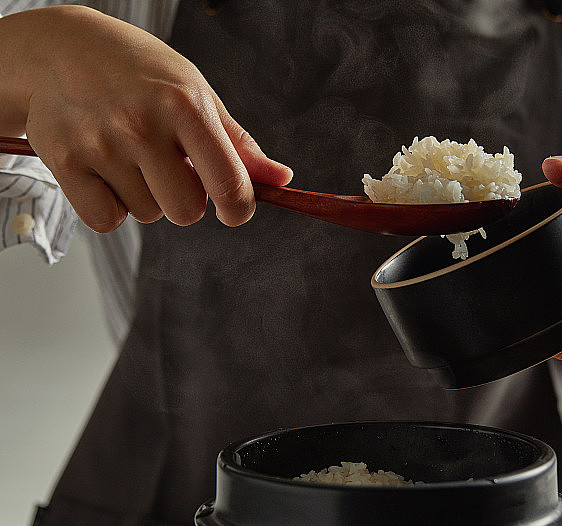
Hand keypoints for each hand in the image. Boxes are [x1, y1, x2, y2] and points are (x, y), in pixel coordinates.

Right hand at [0, 6, 291, 231]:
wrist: (59, 49)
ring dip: (145, 196)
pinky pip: (105, 220)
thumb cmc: (141, 74)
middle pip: (186, 212)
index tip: (234, 210)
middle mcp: (143, 125)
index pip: (229, 184)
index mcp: (186, 106)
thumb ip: (238, 144)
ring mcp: (101, 144)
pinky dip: (109, 206)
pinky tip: (104, 170)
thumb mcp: (195, 93)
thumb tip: (282, 180)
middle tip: (167, 166)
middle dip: (184, 199)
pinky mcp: (64, 161)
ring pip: (146, 215)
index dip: (238, 208)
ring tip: (129, 155)